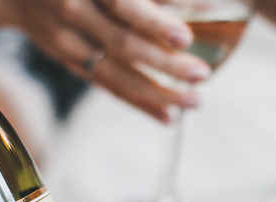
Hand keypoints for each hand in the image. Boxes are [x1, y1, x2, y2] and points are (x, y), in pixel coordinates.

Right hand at [10, 0, 212, 122]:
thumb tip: (205, 7)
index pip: (123, 5)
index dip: (154, 22)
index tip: (185, 38)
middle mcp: (75, 13)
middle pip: (123, 44)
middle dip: (165, 64)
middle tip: (202, 74)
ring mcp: (70, 42)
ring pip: (117, 74)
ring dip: (158, 92)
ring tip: (193, 102)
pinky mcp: (72, 63)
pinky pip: (108, 87)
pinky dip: (139, 103)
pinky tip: (167, 116)